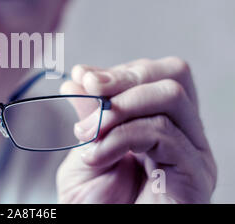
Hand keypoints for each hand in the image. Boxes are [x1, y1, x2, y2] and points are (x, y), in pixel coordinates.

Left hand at [56, 57, 216, 202]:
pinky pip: (161, 132)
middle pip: (174, 75)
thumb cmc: (95, 203)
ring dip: (118, 108)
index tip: (81, 77)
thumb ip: (90, 114)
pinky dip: (121, 136)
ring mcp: (192, 153)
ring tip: (87, 134)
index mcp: (161, 123)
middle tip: (90, 89)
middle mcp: (183, 134)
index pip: (155, 75)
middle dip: (125, 76)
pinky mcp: (194, 174)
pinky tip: (97, 155)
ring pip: (170, 96)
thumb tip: (80, 78)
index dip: (118, 71)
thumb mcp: (86, 148)